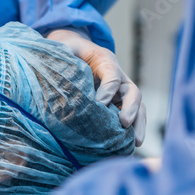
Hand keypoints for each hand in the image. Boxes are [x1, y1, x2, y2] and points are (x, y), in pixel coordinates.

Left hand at [46, 28, 146, 146]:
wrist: (79, 51)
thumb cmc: (72, 51)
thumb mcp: (67, 48)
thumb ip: (63, 54)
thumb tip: (56, 64)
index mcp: (105, 61)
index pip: (112, 75)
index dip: (108, 89)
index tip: (98, 103)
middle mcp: (119, 77)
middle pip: (132, 92)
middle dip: (130, 108)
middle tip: (124, 123)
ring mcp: (122, 91)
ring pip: (138, 106)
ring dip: (139, 123)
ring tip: (137, 142)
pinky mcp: (121, 103)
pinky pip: (134, 116)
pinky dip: (135, 129)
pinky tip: (131, 145)